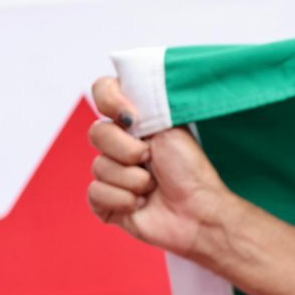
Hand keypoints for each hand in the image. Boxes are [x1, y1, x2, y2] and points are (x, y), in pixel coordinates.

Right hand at [86, 76, 234, 259]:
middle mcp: (119, 145)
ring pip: (99, 167)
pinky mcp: (105, 203)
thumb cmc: (190, 170)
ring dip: (133, 180)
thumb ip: (143, 103)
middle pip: (97, 133)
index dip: (110, 100)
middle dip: (128, 150)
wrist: (198, 210)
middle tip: (151, 159)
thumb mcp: (170, 126)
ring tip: (153, 186)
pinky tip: (141, 204)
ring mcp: (110, 173)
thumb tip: (120, 84)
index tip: (130, 116)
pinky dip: (122, 200)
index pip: (103, 91)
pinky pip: (95, 193)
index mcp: (135, 123)